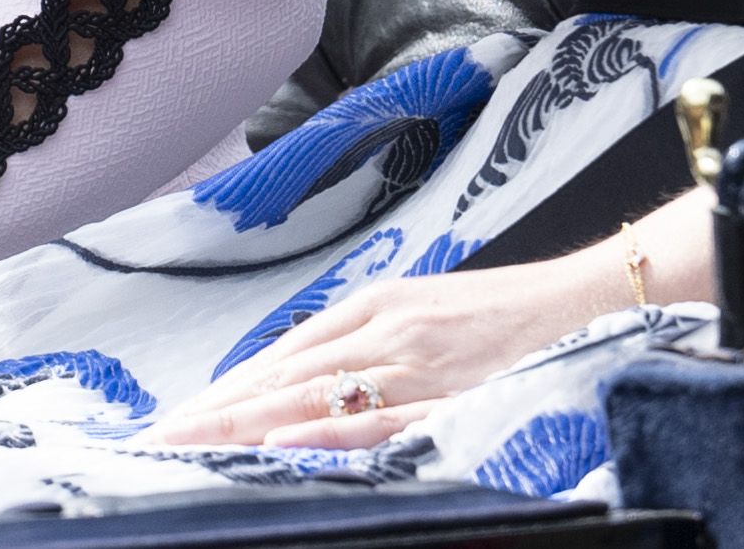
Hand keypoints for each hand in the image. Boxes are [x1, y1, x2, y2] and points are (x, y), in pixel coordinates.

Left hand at [143, 248, 631, 452]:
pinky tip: (282, 440)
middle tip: (161, 437)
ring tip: (192, 443)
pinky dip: (327, 429)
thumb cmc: (505, 313)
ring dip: (246, 423)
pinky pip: (377, 419)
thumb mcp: (426, 312)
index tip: (180, 418)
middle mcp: (383, 329)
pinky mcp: (447, 393)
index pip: (283, 356)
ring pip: (312, 395)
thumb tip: (313, 377)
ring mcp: (412, 361)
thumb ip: (373, 340)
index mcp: (376, 307)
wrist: (582, 300)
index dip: (229, 390)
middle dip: (217, 411)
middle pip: (282, 376)